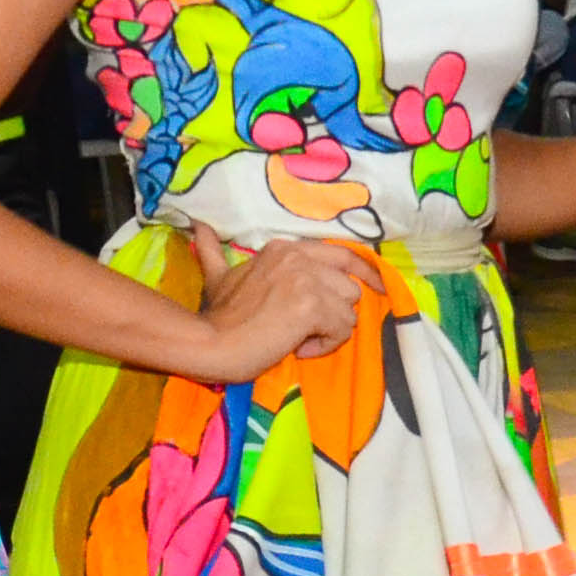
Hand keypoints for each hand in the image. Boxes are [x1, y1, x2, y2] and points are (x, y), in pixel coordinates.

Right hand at [182, 228, 377, 384]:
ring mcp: (306, 279)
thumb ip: (214, 252)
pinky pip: (343, 329)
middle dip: (332, 312)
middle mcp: (298, 257)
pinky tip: (298, 349)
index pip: (341, 255)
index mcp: (284, 248)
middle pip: (348, 286)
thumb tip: (198, 226)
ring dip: (329, 330)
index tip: (378, 287)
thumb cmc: (217, 316)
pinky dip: (325, 346)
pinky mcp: (311, 306)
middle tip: (302, 329)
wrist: (208, 342)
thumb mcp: (218, 277)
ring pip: (349, 309)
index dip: (363, 273)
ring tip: (299, 340)